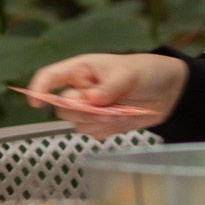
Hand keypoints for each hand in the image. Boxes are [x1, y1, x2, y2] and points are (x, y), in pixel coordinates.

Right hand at [21, 52, 187, 135]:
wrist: (168, 90)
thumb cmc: (145, 71)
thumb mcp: (128, 74)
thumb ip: (108, 88)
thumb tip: (91, 100)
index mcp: (80, 70)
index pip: (50, 77)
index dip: (39, 89)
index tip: (36, 103)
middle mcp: (80, 90)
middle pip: (63, 108)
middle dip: (83, 112)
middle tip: (105, 108)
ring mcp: (90, 109)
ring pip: (78, 124)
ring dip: (99, 122)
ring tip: (121, 112)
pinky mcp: (101, 124)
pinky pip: (94, 134)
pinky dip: (109, 130)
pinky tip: (123, 119)